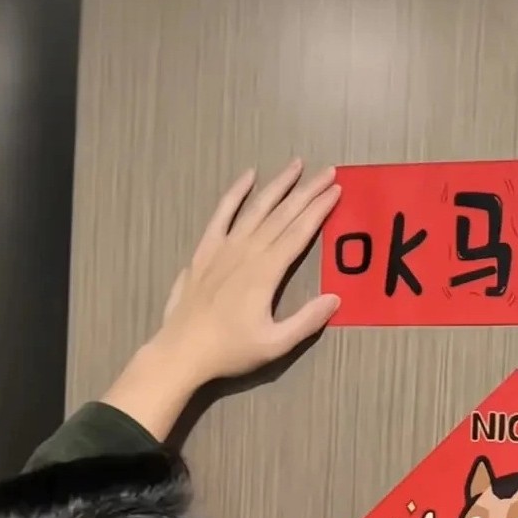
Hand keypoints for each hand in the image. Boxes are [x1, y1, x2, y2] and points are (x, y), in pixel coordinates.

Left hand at [100, 160, 340, 441]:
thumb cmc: (230, 350)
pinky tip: (248, 176)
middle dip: (307, 192)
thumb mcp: (275, 344)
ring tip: (296, 165)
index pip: (299, 233)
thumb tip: (335, 298)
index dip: (319, 210)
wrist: (181, 351)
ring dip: (277, 186)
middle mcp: (246, 252)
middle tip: (328, 172)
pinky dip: (235, 194)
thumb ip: (306, 321)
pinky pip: (222, 214)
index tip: (336, 191)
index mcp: (265, 273)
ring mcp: (223, 248)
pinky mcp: (205, 250)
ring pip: (255, 209)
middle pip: (282, 215)